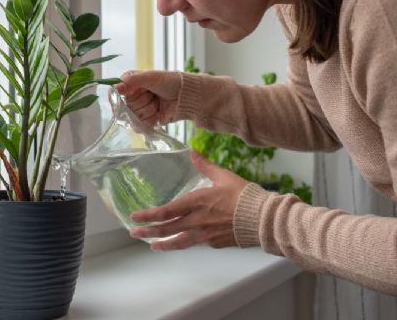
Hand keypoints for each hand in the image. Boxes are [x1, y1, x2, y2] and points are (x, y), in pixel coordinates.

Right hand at [114, 70, 181, 126]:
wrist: (186, 96)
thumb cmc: (170, 82)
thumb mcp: (150, 76)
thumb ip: (132, 81)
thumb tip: (114, 88)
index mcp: (130, 83)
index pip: (117, 92)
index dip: (126, 94)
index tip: (136, 92)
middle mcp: (132, 96)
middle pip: (127, 106)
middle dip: (144, 101)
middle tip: (154, 94)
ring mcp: (139, 110)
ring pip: (134, 117)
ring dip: (150, 110)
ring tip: (158, 102)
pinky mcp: (146, 121)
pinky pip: (140, 126)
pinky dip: (151, 120)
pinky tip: (158, 113)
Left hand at [129, 151, 249, 250]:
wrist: (264, 218)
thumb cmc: (246, 196)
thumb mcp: (224, 176)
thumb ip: (205, 166)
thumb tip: (193, 152)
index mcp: (197, 202)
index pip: (166, 211)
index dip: (148, 215)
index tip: (135, 217)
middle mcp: (197, 221)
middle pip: (167, 229)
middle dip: (148, 231)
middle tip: (134, 233)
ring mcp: (205, 234)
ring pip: (179, 242)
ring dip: (163, 244)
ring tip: (152, 245)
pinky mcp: (215, 243)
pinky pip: (196, 243)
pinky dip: (186, 243)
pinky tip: (181, 242)